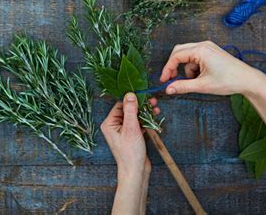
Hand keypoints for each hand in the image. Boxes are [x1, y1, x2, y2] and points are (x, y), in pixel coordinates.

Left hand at [101, 93, 159, 214]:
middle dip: (141, 105)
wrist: (135, 171)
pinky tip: (154, 116)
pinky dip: (146, 119)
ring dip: (145, 111)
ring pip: (135, 115)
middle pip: (129, 109)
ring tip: (156, 108)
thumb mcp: (131, 128)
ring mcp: (123, 130)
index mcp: (109, 123)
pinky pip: (138, 123)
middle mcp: (114, 125)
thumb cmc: (130, 153)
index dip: (132, 99)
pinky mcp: (131, 135)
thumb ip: (130, 110)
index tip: (144, 94)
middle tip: (153, 101)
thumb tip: (130, 94)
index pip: (120, 105)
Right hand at [160, 41, 265, 95]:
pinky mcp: (212, 52)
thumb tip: (168, 89)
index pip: (176, 56)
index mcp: (201, 50)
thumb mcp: (203, 86)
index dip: (167, 69)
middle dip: (174, 67)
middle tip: (171, 80)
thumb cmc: (229, 81)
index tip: (164, 80)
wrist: (248, 80)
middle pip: (179, 52)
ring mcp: (208, 47)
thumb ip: (183, 86)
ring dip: (187, 70)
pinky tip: (203, 77)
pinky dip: (195, 68)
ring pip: (188, 57)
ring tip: (197, 81)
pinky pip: (196, 58)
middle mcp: (203, 45)